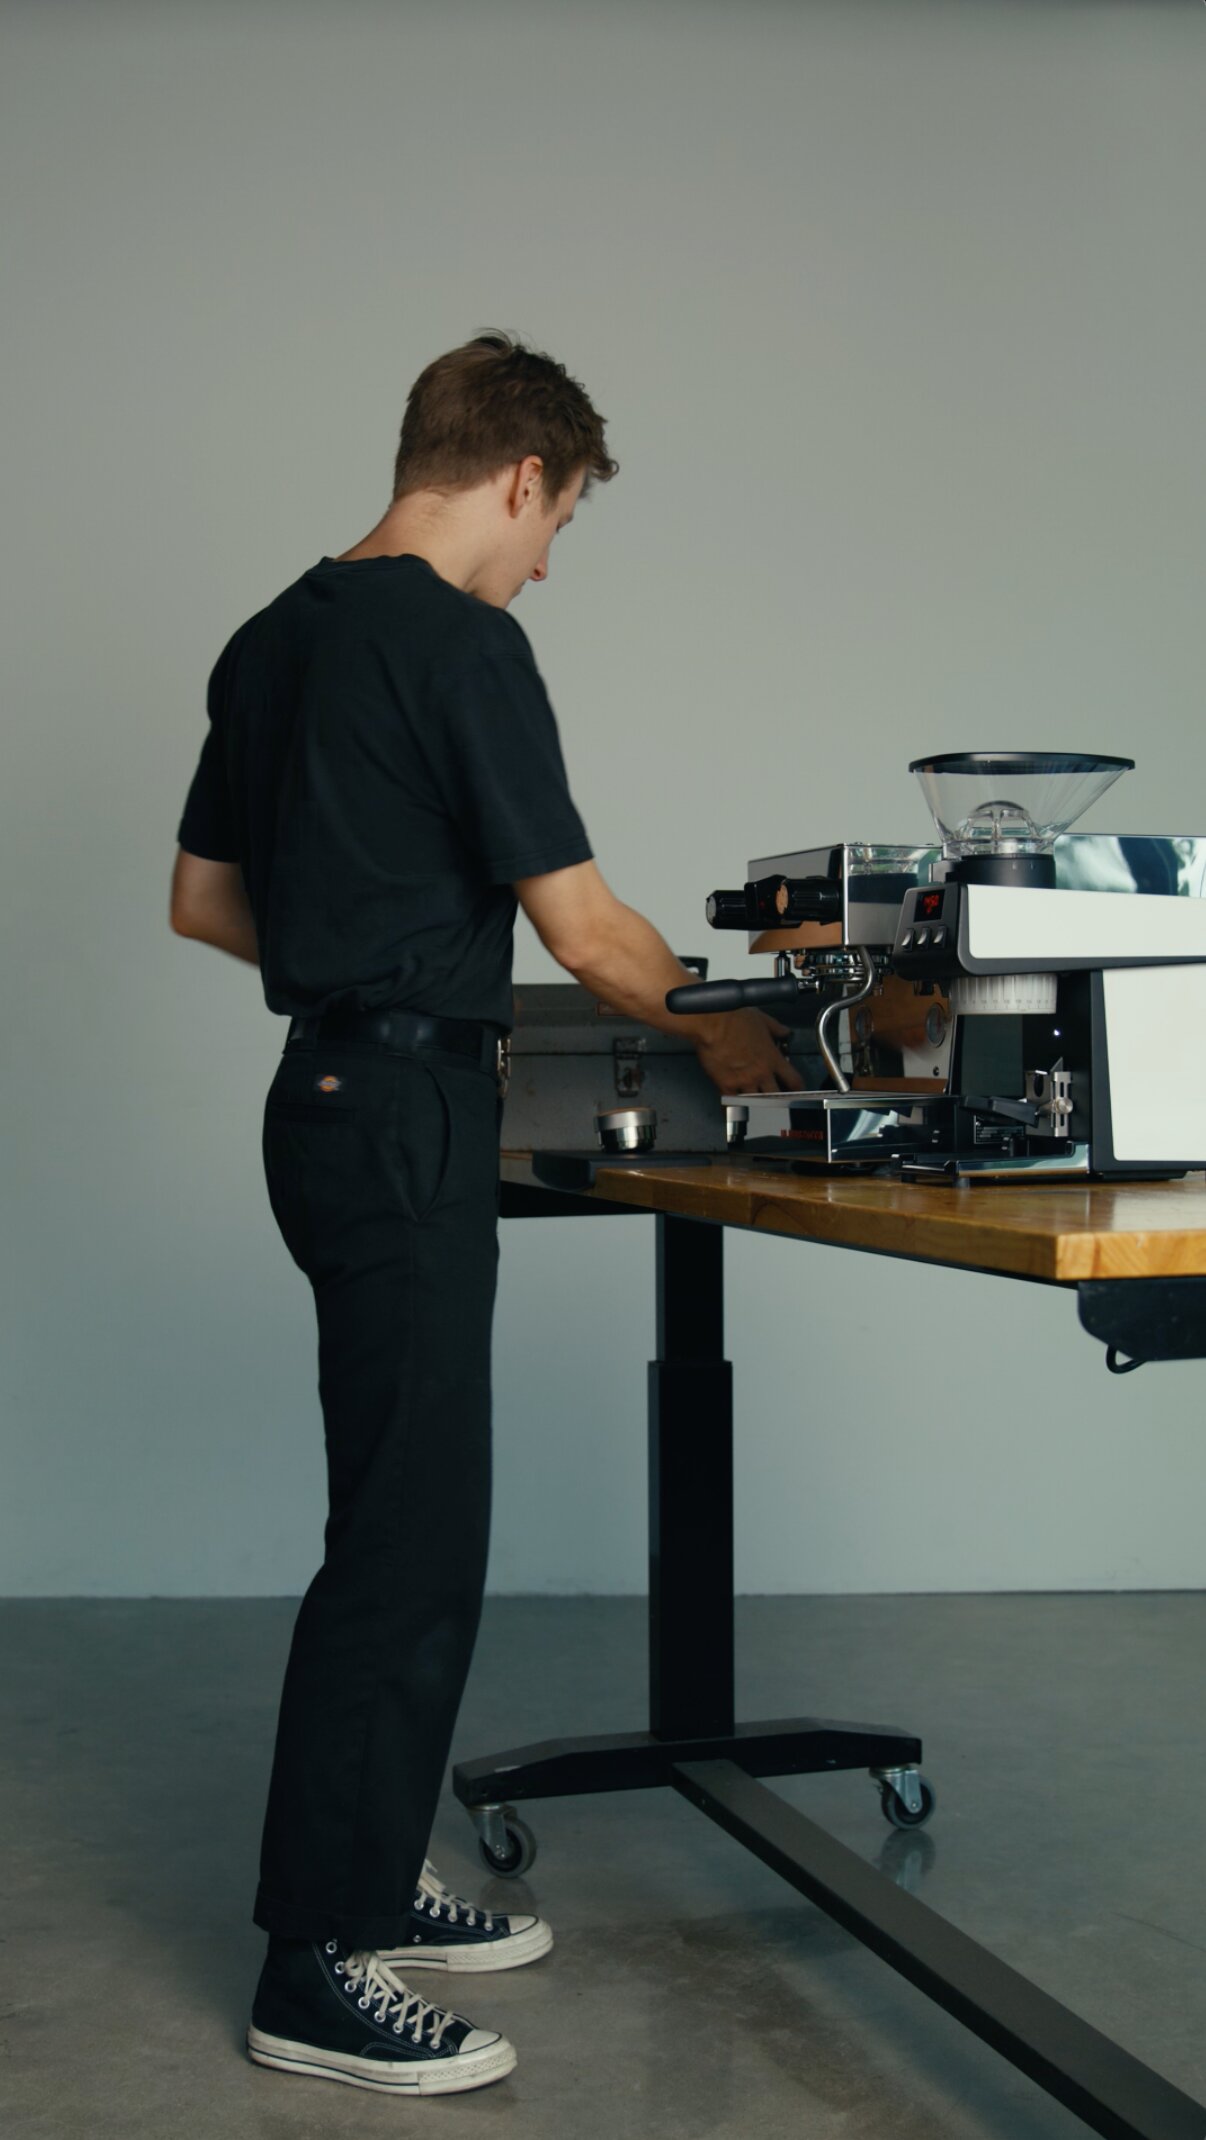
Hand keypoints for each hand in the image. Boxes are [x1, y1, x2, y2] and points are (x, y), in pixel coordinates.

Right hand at [693, 1009, 807, 1095]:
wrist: (712, 1022)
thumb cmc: (735, 1018)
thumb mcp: (762, 1020)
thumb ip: (777, 1029)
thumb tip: (785, 1033)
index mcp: (772, 1058)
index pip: (794, 1080)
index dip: (797, 1088)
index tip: (795, 1090)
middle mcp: (761, 1073)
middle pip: (776, 1097)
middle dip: (777, 1099)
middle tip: (775, 1099)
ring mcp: (743, 1081)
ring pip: (756, 1103)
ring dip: (755, 1103)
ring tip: (753, 1103)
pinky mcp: (726, 1084)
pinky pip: (732, 1103)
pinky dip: (733, 1106)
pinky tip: (732, 1108)